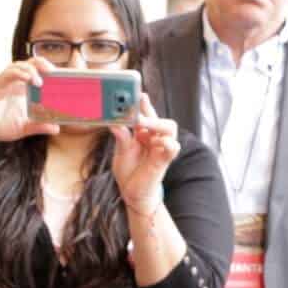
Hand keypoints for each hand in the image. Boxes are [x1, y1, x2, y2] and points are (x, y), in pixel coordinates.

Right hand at [0, 59, 62, 147]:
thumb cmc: (1, 127)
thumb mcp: (24, 128)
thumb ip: (39, 126)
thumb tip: (56, 128)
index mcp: (22, 89)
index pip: (37, 72)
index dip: (48, 71)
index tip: (61, 77)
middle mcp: (14, 83)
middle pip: (30, 64)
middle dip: (43, 64)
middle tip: (54, 72)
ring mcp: (4, 83)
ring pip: (18, 66)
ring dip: (31, 70)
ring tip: (40, 82)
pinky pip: (8, 74)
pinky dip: (19, 74)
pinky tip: (28, 79)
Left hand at [110, 96, 179, 213]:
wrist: (132, 193)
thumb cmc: (128, 171)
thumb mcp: (121, 153)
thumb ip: (121, 138)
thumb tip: (115, 123)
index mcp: (143, 132)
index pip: (145, 113)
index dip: (143, 103)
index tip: (138, 93)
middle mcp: (154, 137)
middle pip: (159, 117)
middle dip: (150, 112)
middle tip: (136, 113)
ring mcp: (161, 147)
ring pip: (169, 128)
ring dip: (157, 123)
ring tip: (142, 124)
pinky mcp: (164, 160)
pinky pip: (173, 148)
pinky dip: (169, 143)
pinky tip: (162, 142)